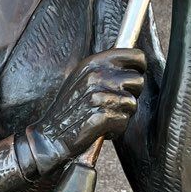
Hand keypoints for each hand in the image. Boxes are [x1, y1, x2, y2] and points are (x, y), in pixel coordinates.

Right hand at [27, 50, 145, 167]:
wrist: (50, 135)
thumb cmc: (69, 109)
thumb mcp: (82, 79)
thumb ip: (104, 69)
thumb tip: (134, 66)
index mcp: (93, 62)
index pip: (135, 56)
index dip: (140, 67)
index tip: (134, 76)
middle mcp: (96, 75)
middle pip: (138, 80)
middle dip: (130, 94)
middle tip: (113, 103)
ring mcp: (98, 95)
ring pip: (132, 103)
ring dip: (122, 114)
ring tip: (105, 116)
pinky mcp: (101, 115)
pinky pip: (124, 120)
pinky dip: (116, 129)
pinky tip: (102, 129)